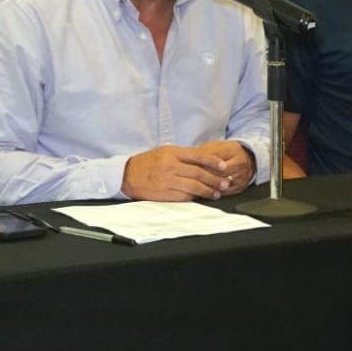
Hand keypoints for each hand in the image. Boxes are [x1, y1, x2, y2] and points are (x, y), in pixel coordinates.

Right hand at [121, 144, 236, 201]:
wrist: (127, 175)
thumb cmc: (148, 163)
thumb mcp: (164, 152)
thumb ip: (183, 155)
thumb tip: (204, 160)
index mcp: (172, 153)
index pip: (198, 156)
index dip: (213, 162)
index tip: (223, 167)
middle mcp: (171, 166)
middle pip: (199, 173)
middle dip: (215, 179)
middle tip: (225, 183)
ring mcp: (167, 180)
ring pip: (194, 186)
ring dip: (208, 191)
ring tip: (216, 193)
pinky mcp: (164, 194)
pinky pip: (184, 196)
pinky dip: (194, 197)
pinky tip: (201, 198)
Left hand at [193, 140, 255, 195]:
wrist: (247, 157)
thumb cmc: (227, 151)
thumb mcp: (215, 147)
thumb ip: (203, 152)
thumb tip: (188, 161)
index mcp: (233, 150)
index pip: (213, 160)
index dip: (200, 165)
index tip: (188, 169)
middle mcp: (240, 163)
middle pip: (218, 173)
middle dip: (203, 177)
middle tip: (189, 180)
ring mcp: (242, 176)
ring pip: (222, 184)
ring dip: (208, 186)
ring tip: (195, 188)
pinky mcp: (241, 187)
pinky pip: (225, 192)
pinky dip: (214, 192)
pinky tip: (205, 192)